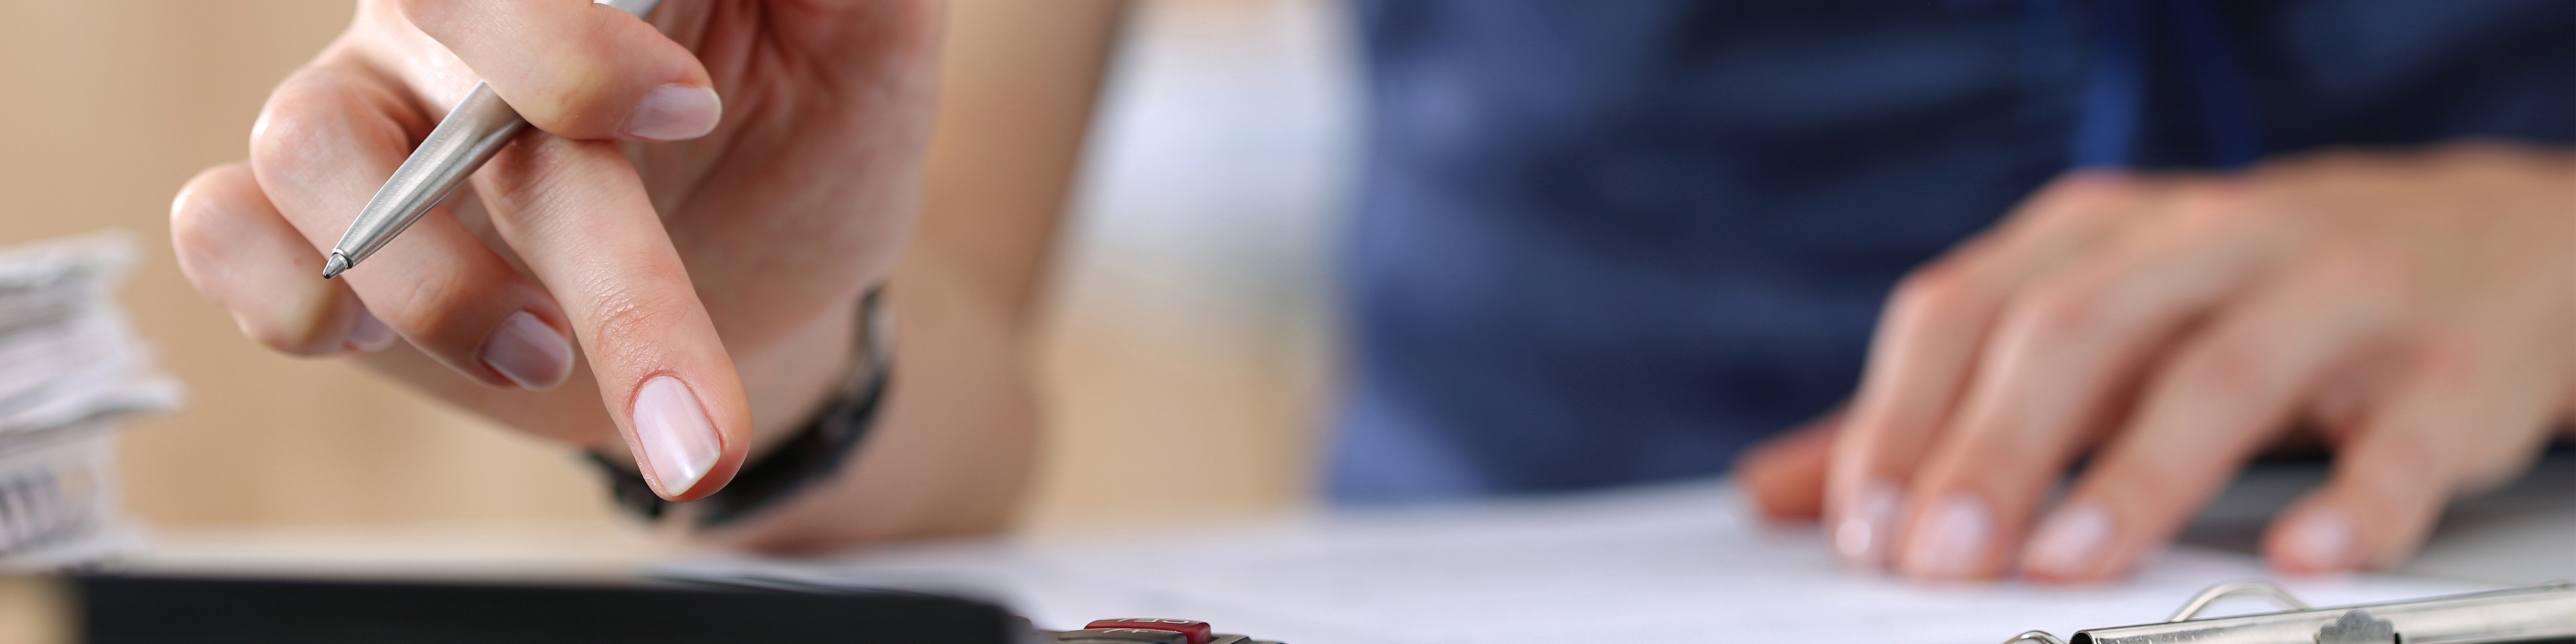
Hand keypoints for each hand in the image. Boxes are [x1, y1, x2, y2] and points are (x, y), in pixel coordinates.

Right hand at [170, 0, 940, 500]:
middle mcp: (462, 13)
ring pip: (314, 140)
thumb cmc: (811, 146)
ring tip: (546, 355)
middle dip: (555, 177)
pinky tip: (374, 336)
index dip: (576, 36)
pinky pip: (225, 224)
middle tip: (650, 311)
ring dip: (431, 277)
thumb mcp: (869, 52)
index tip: (688, 104)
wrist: (773, 293)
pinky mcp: (312, 224)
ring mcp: (373, 106)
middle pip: (446, 28)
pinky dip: (285, 289)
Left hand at [1741, 143, 2575, 581]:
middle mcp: (2208, 242)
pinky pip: (2400, 435)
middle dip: (1991, 451)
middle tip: (1932, 561)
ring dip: (2135, 479)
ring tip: (2064, 565)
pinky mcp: (2447, 364)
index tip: (1859, 525)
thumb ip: (1936, 406)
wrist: (2492, 240)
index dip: (1899, 417)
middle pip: (2074, 335)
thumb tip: (1779, 490)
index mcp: (2100, 233)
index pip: (1967, 309)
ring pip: (2220, 375)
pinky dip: (2353, 499)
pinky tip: (2300, 557)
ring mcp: (2333, 293)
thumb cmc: (2245, 295)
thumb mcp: (2087, 322)